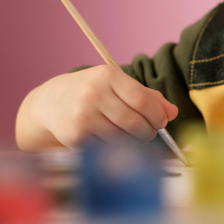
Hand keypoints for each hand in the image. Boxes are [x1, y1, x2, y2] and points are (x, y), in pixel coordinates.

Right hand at [23, 65, 177, 147]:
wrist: (51, 102)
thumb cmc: (92, 93)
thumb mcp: (117, 85)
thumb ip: (147, 97)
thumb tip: (172, 113)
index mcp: (108, 76)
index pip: (143, 101)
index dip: (158, 116)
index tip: (161, 122)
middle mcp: (94, 94)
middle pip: (135, 122)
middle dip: (148, 131)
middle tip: (148, 132)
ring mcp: (83, 116)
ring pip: (123, 138)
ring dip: (133, 142)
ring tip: (129, 135)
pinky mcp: (76, 136)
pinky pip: (107, 148)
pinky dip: (114, 147)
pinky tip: (109, 139)